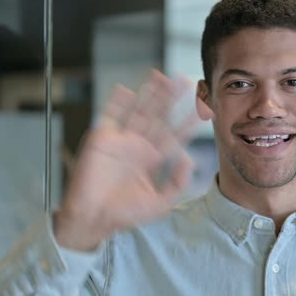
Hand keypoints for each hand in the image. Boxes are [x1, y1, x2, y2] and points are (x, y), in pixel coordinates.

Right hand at [54, 70, 194, 250]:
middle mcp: (138, 145)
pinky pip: (110, 117)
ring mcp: (120, 140)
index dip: (188, 120)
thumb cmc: (125, 214)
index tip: (203, 106)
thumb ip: (179, 182)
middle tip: (185, 80)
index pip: (175, 134)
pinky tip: (126, 90)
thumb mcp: (162, 202)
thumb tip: (189, 157)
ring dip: (149, 94)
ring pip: (138, 111)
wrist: (93, 219)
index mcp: (153, 158)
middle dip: (171, 98)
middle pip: (159, 116)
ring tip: (162, 76)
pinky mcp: (101, 139)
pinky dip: (116, 103)